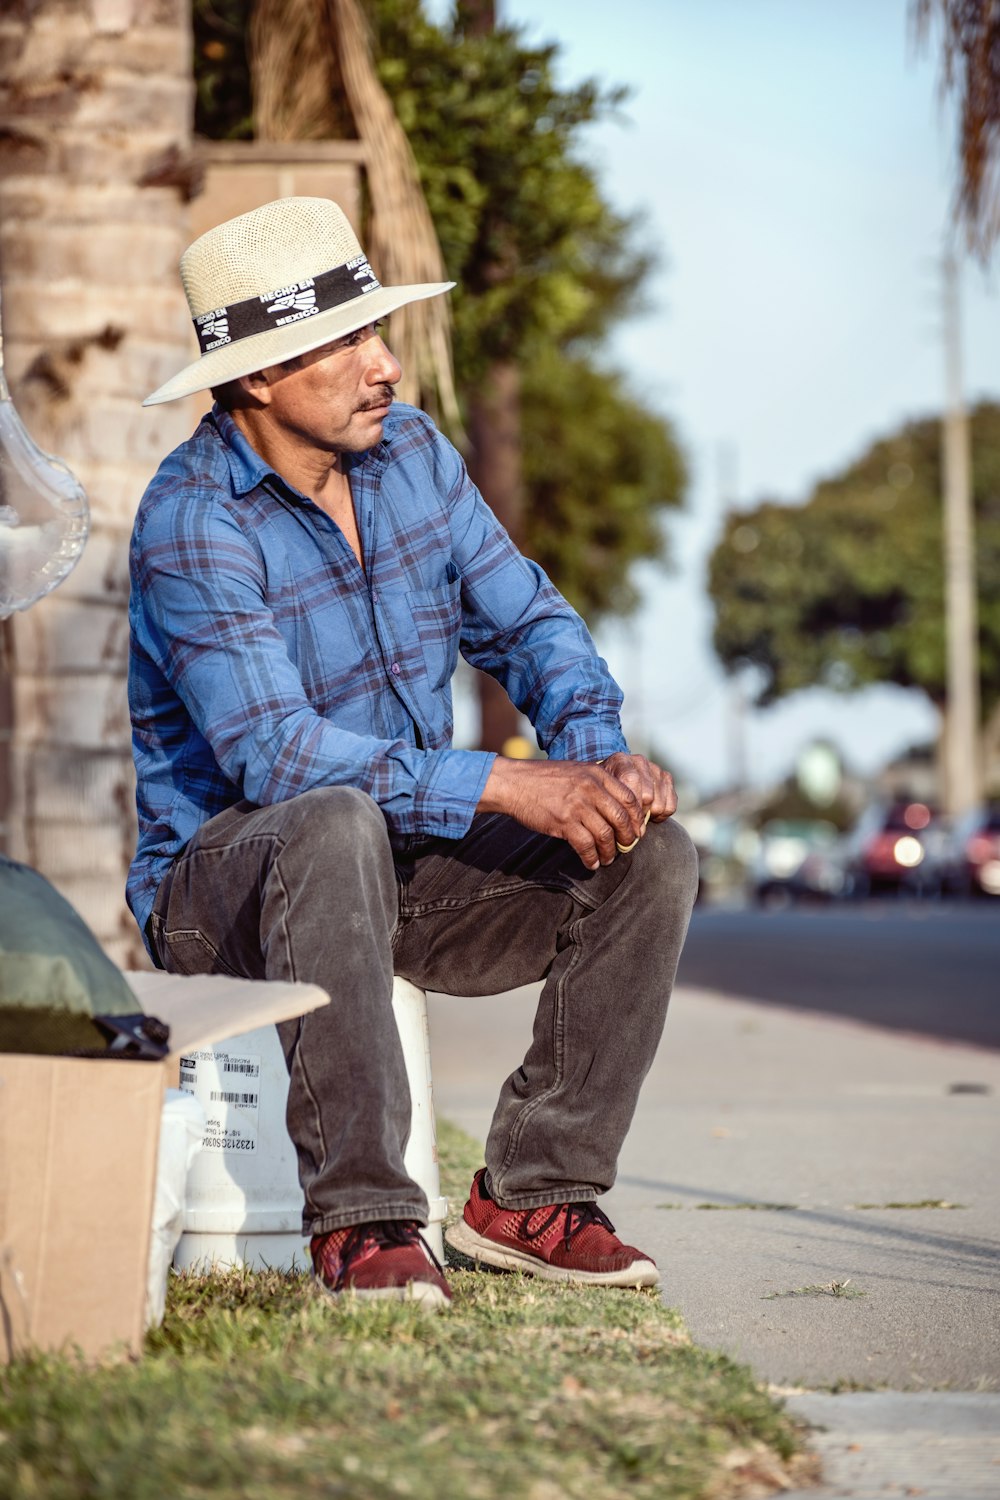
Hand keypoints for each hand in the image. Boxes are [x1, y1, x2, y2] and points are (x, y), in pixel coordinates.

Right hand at [478, 756, 647, 871]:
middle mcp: (590, 788)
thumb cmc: (544, 779)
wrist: (514, 783)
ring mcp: (576, 805)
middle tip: (626, 847)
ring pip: (605, 835)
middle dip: (627, 838)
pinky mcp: (563, 822)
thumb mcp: (576, 771)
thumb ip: (597, 784)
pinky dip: (590, 857)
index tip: (636, 830)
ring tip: (606, 859)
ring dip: (609, 852)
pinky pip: (585, 845)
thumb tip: (617, 807)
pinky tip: (590, 863)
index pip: (630, 798)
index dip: (637, 818)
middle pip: (621, 818)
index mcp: (597, 774)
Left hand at [600, 752, 677, 824]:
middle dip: (638, 814)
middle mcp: (640, 761)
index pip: (632, 780)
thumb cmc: (606, 790)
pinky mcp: (667, 778)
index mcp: (621, 761)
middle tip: (629, 822)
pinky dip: (661, 815)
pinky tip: (650, 812)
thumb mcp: (600, 793)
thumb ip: (609, 803)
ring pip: (659, 804)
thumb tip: (623, 829)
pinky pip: (670, 806)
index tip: (624, 821)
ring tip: (638, 815)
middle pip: (647, 796)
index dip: (630, 805)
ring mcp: (655, 769)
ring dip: (649, 815)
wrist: (615, 780)